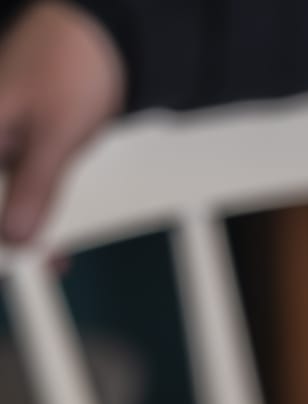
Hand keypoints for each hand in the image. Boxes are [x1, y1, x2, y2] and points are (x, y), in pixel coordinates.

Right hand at [0, 2, 124, 244]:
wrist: (102, 36)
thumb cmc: (72, 65)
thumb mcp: (55, 137)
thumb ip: (34, 189)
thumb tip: (15, 238)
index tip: (9, 263)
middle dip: (9, 238)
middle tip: (40, 269)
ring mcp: (0, 140)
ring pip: (4, 201)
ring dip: (21, 233)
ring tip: (52, 263)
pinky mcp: (19, 146)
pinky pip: (19, 189)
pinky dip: (33, 216)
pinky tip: (52, 246)